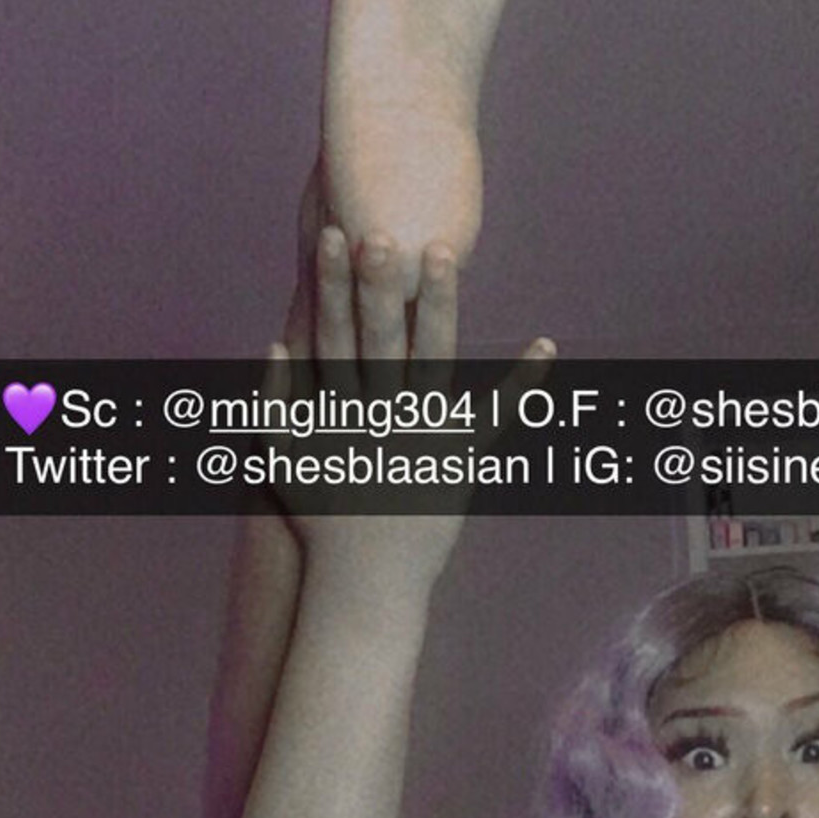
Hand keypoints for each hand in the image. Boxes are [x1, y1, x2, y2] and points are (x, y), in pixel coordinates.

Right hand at [266, 224, 553, 596]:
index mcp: (338, 415)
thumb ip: (271, 405)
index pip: (332, 338)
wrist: (364, 584)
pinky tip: (547, 345)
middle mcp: (380, 419)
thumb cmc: (323, 523)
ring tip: (443, 253)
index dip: (331, 286)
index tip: (332, 236)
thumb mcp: (283, 463)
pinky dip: (523, 384)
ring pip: (431, 361)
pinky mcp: (460, 461)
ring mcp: (422, 438)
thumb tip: (275, 344)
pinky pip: (497, 417)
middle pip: (379, 341)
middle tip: (384, 233)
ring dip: (438, 306)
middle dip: (379, 287)